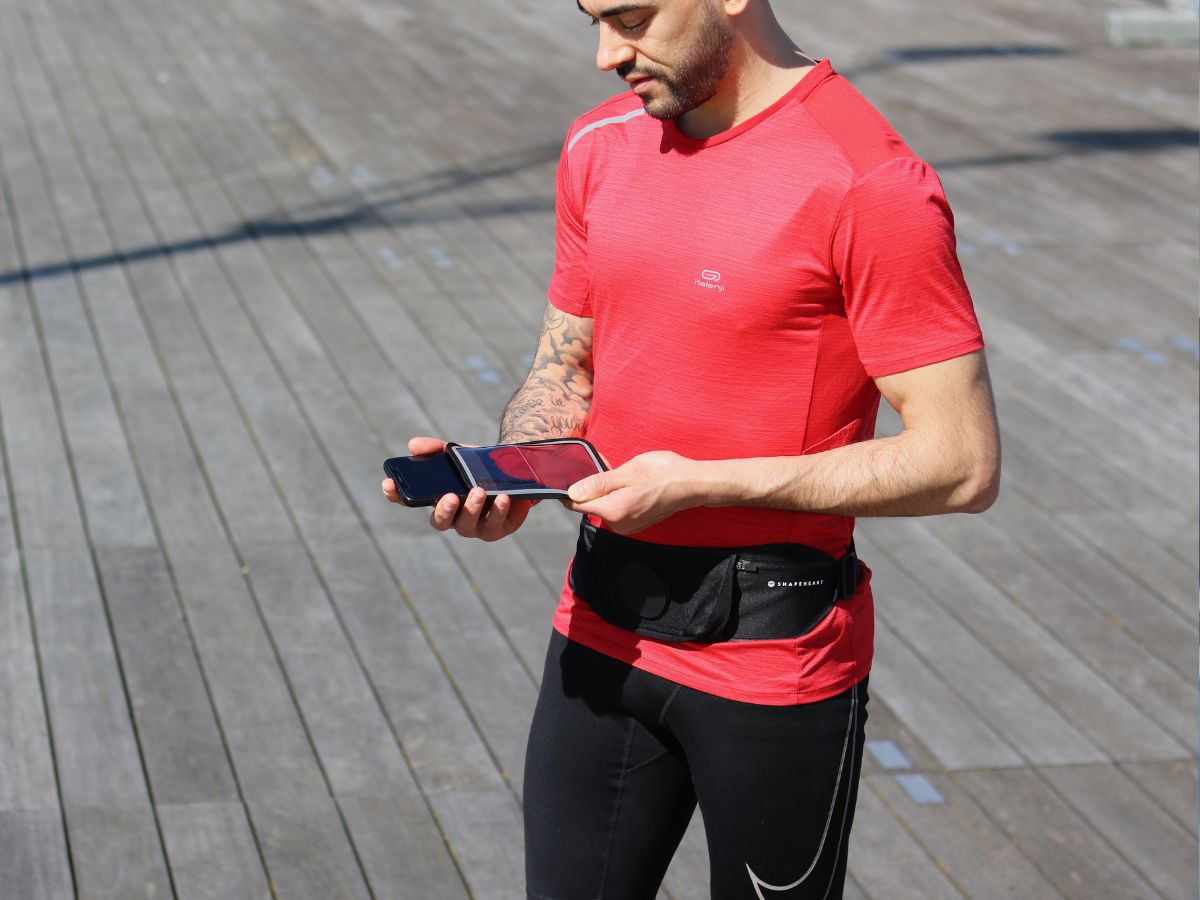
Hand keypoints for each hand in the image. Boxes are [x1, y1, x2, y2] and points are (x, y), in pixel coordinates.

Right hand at [382, 436, 535, 540]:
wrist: (515, 472)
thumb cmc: (480, 468)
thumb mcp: (459, 454)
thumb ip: (437, 449)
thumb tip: (413, 445)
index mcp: (438, 498)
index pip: (410, 500)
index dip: (396, 494)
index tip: (388, 484)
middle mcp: (453, 516)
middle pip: (440, 522)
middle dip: (444, 510)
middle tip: (451, 496)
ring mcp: (474, 525)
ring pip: (467, 526)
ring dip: (472, 508)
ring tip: (478, 491)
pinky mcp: (496, 528)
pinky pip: (494, 525)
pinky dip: (497, 510)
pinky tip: (501, 497)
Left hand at [564, 450, 697, 534]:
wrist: (693, 484)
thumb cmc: (664, 473)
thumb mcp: (627, 471)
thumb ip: (598, 484)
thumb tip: (572, 493)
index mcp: (614, 511)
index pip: (577, 504)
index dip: (572, 489)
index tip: (577, 473)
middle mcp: (619, 524)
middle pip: (591, 504)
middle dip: (594, 486)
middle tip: (608, 466)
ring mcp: (629, 526)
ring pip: (605, 506)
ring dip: (608, 490)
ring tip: (625, 473)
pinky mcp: (636, 523)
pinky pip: (617, 509)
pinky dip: (619, 495)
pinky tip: (631, 483)